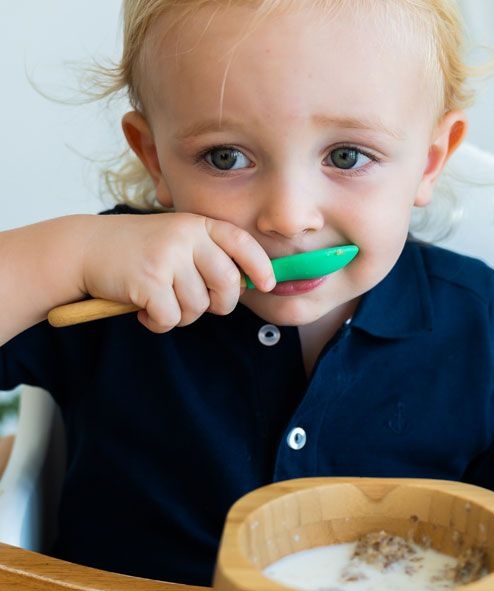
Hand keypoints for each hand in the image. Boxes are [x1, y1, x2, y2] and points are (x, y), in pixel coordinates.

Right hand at [81, 212, 274, 332]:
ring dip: (181, 314)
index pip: (241, 242)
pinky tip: (143, 309)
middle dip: (218, 305)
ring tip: (159, 299)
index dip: (260, 266)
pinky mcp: (148, 280)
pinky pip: (171, 318)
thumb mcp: (177, 241)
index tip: (268, 284)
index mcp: (197, 224)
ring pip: (198, 306)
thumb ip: (209, 256)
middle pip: (228, 285)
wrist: (85, 248)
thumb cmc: (139, 251)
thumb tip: (247, 286)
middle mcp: (185, 236)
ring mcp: (166, 256)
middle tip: (196, 304)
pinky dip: (158, 323)